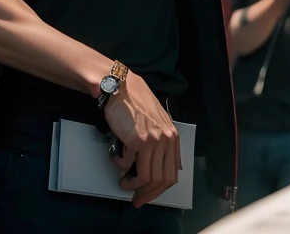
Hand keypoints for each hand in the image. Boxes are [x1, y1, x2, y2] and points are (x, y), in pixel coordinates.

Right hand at [102, 69, 180, 207]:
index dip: (159, 189)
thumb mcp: (155, 125)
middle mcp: (167, 139)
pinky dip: (120, 166)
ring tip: (124, 182)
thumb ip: (159, 144)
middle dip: (148, 194)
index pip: (172, 173)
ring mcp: (154, 141)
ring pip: (147, 177)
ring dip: (132, 184)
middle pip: (162, 179)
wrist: (122, 89)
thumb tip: (154, 169)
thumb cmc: (136, 106)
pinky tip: (116, 157)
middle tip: (135, 200)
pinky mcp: (138, 141)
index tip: (148, 196)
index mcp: (173, 137)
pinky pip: (129, 165)